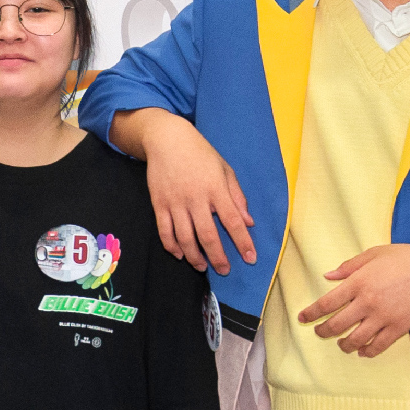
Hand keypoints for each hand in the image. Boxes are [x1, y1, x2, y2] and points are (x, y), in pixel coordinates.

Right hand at [144, 113, 256, 273]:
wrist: (167, 139)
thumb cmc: (200, 153)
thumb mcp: (225, 169)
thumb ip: (237, 196)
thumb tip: (248, 222)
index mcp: (216, 188)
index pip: (233, 221)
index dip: (242, 242)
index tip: (250, 258)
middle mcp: (196, 198)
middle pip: (208, 235)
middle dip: (218, 257)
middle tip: (224, 270)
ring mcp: (175, 202)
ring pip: (185, 238)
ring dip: (194, 256)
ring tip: (202, 266)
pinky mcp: (159, 204)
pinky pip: (165, 231)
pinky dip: (172, 246)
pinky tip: (180, 254)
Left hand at [299, 243, 409, 358]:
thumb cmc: (405, 258)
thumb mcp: (374, 254)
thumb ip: (349, 266)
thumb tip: (328, 275)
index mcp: (358, 283)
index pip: (326, 303)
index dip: (311, 313)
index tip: (302, 318)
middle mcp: (367, 302)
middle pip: (336, 325)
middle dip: (323, 331)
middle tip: (320, 332)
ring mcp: (383, 317)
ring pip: (355, 339)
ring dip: (344, 345)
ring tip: (341, 344)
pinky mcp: (399, 327)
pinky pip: (378, 345)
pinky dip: (368, 351)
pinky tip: (362, 351)